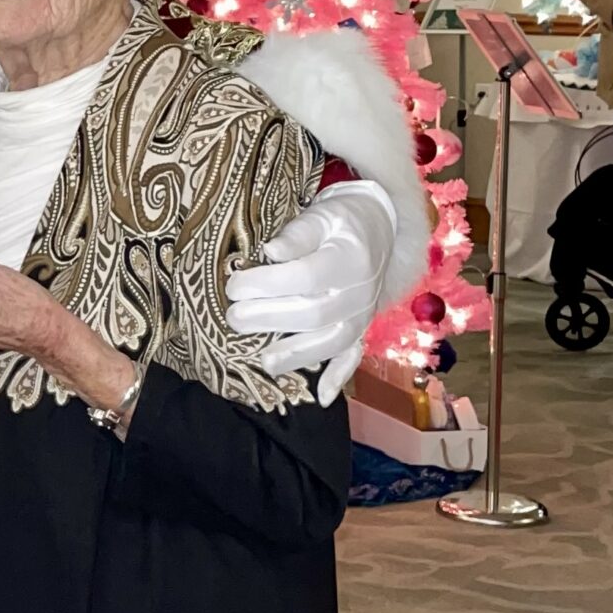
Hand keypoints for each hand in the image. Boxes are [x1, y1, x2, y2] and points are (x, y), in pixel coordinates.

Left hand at [226, 183, 397, 405]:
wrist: (378, 228)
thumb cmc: (341, 220)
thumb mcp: (321, 215)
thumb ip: (297, 234)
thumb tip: (270, 253)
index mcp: (350, 258)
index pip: (307, 277)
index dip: (268, 284)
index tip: (234, 286)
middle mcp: (360, 291)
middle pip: (315, 312)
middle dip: (270, 319)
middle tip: (233, 318)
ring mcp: (363, 313)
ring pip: (333, 341)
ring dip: (297, 354)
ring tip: (263, 360)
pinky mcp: (361, 328)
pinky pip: (353, 356)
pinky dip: (338, 377)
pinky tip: (320, 398)